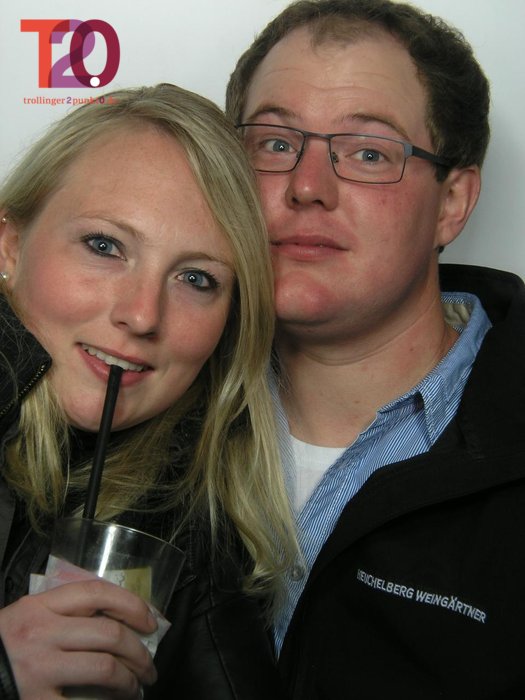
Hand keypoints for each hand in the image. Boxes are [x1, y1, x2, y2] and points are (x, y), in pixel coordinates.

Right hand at [0, 578, 157, 698]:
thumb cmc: (3, 647)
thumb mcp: (28, 618)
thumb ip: (63, 613)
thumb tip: (115, 621)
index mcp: (40, 606)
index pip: (97, 593)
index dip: (132, 604)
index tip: (150, 622)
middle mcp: (41, 632)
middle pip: (109, 633)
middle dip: (139, 651)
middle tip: (149, 667)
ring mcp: (39, 668)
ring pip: (105, 667)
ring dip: (130, 680)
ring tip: (136, 688)